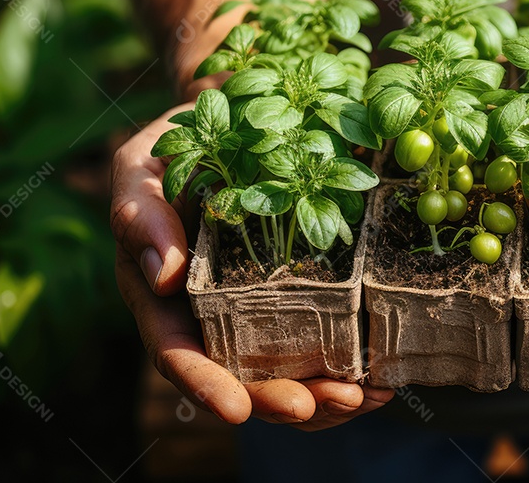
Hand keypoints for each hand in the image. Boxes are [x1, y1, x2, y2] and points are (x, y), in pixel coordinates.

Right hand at [111, 105, 392, 428]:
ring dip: (326, 395)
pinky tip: (387, 377)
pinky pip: (329, 341)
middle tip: (323, 403)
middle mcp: (213, 314)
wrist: (240, 117)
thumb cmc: (180, 143)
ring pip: (290, 372)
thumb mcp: (143, 164)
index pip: (178, 352)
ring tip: (367, 397)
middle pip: (243, 375)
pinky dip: (356, 365)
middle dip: (281, 399)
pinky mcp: (310, 293)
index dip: (204, 385)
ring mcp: (264, 308)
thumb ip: (141, 213)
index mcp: (165, 296)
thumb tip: (164, 275)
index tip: (236, 410)